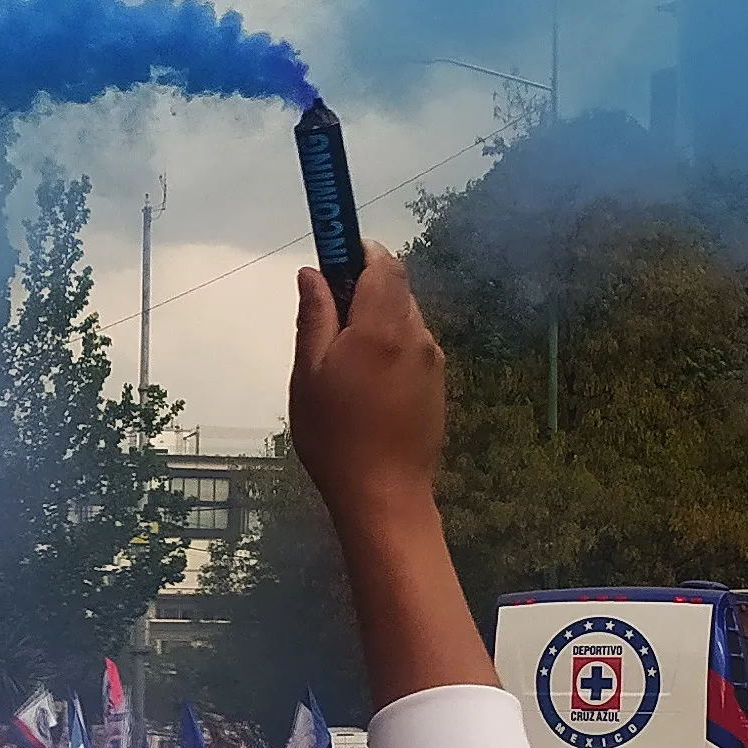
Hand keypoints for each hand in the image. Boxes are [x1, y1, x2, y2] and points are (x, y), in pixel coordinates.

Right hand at [288, 248, 447, 533]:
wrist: (385, 496)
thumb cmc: (335, 436)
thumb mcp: (308, 373)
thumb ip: (315, 317)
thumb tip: (313, 273)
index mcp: (383, 326)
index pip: (383, 263)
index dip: (358, 252)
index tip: (332, 259)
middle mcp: (417, 336)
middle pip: (395, 290)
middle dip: (363, 291)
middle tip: (328, 323)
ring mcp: (433, 362)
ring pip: (405, 320)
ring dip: (377, 323)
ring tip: (344, 364)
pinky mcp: (438, 385)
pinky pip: (413, 349)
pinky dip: (391, 350)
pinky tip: (367, 386)